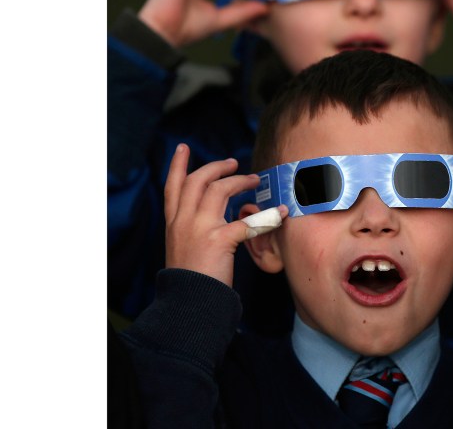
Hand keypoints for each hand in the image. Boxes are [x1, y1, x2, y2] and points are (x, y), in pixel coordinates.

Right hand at [163, 144, 286, 285]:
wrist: (188, 303)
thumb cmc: (191, 281)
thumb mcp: (182, 250)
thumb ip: (193, 230)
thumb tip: (214, 218)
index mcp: (173, 223)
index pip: (172, 187)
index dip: (177, 165)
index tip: (183, 148)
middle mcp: (184, 221)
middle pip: (198, 180)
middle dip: (216, 168)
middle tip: (233, 164)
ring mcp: (200, 228)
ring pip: (220, 190)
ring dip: (240, 181)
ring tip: (254, 180)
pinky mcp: (219, 240)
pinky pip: (248, 222)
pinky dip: (267, 217)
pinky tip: (280, 213)